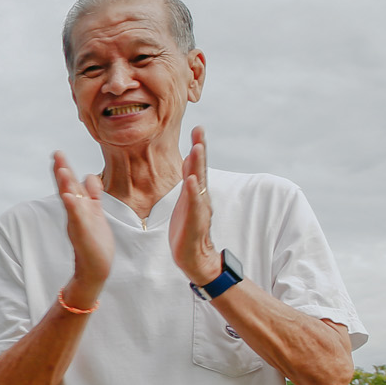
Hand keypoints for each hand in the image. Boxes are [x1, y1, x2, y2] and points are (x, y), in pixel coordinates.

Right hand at [53, 152, 112, 303]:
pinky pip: (76, 217)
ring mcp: (79, 222)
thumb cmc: (95, 243)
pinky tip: (69, 197)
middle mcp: (77, 212)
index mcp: (80, 207)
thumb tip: (90, 176)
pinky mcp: (82, 233)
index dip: (65, 170)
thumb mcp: (96, 213)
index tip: (58, 153)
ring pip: (70, 200)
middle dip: (62, 170)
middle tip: (56, 154)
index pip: (71, 184)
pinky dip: (72, 206)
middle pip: (67, 188)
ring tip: (61, 170)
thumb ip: (92, 196)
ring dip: (65, 185)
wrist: (95, 268)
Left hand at [168, 127, 222, 284]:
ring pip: (199, 183)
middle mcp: (200, 197)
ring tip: (197, 148)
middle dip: (200, 148)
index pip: (197, 165)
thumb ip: (189, 181)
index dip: (198, 146)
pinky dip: (193, 192)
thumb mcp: (185, 201)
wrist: (193, 257)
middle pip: (200, 169)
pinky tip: (191, 181)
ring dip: (198, 165)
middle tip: (200, 129)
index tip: (197, 127)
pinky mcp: (195, 222)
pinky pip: (194, 205)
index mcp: (196, 192)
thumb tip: (190, 159)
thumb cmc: (187, 228)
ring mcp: (199, 209)